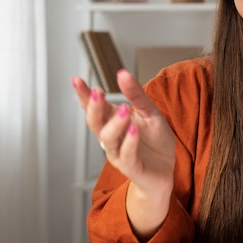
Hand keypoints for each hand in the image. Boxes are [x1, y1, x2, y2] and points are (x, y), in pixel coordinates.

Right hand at [71, 69, 175, 237]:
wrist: (166, 168)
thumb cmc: (156, 141)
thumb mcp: (149, 112)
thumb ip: (136, 95)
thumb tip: (123, 74)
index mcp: (113, 121)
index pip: (94, 107)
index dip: (84, 95)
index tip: (76, 81)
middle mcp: (111, 137)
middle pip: (95, 122)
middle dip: (94, 107)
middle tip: (97, 92)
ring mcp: (118, 153)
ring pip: (108, 138)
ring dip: (114, 123)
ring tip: (124, 109)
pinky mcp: (131, 166)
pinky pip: (126, 154)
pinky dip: (129, 141)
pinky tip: (134, 129)